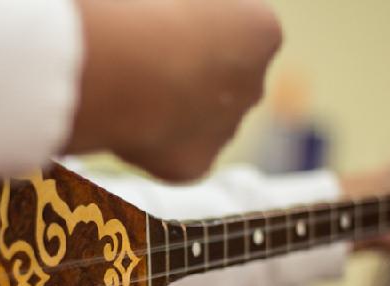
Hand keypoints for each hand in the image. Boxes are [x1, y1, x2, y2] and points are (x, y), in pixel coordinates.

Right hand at [67, 0, 281, 181]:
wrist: (128, 67)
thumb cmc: (149, 11)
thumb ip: (193, 7)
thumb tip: (183, 14)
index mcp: (261, 31)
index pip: (238, 30)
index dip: (197, 27)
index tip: (165, 24)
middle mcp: (255, 85)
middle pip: (225, 81)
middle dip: (194, 76)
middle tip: (146, 62)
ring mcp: (227, 130)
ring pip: (202, 121)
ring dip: (175, 111)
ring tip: (132, 91)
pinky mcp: (197, 165)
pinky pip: (177, 154)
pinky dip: (156, 144)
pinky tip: (130, 123)